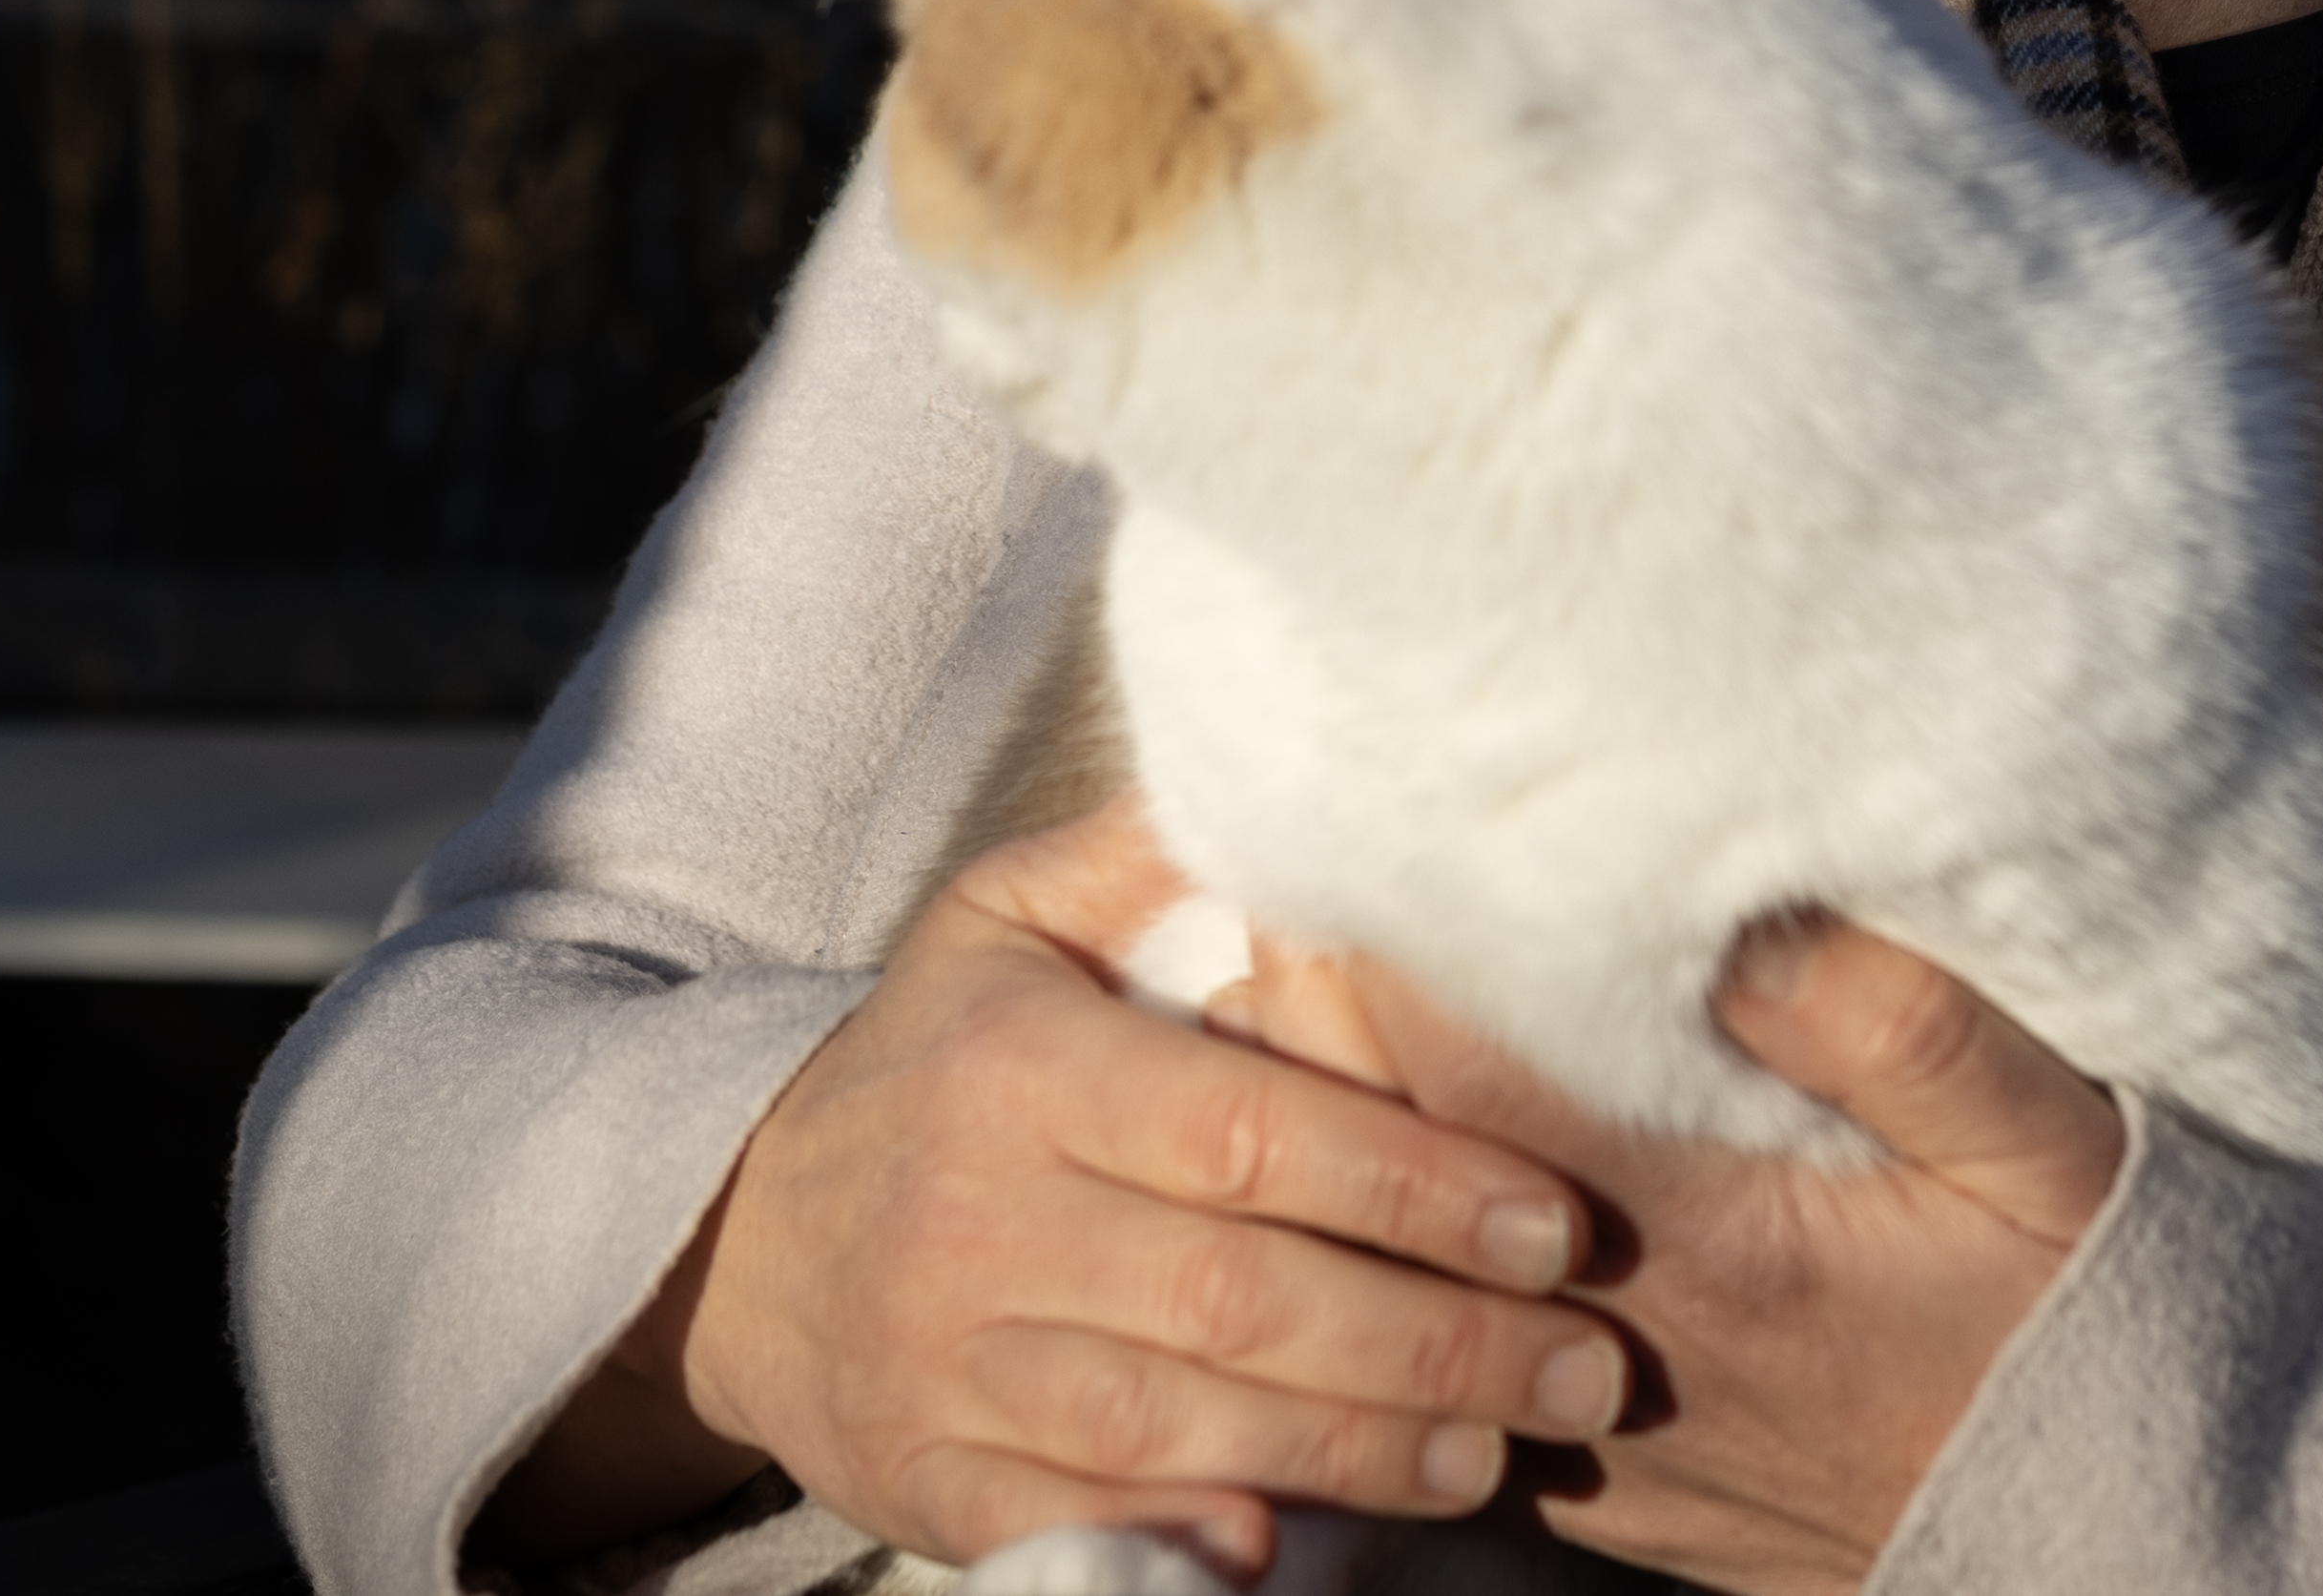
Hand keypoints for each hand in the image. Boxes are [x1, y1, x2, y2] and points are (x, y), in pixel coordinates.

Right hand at [500, 806, 1633, 1582]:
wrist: (731, 1239)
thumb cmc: (932, 1061)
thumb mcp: (1005, 923)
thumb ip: (1152, 865)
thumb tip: (1317, 800)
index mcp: (1019, 1065)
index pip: (1247, 1132)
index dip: (1413, 1186)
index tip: (1555, 1221)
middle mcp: (975, 1217)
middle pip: (1238, 1296)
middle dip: (1437, 1341)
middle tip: (1591, 1368)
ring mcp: (941, 1365)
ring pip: (1175, 1426)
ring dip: (1359, 1452)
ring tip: (1505, 1455)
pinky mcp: (923, 1484)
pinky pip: (1068, 1529)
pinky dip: (1181, 1543)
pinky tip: (1297, 1548)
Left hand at [1227, 918, 2124, 1595]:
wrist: (2095, 1536)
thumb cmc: (2080, 1315)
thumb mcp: (2043, 1147)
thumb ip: (1899, 1023)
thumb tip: (1743, 905)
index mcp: (1695, 1235)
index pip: (1443, 1068)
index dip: (1371, 936)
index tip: (1373, 818)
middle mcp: (1590, 1341)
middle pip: (1352, 1149)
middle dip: (1311, 1009)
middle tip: (1319, 872)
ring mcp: (1564, 1424)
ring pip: (1355, 1253)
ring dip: (1331, 1126)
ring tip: (1332, 994)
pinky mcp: (1566, 1476)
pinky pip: (1405, 1352)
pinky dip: (1381, 1249)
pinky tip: (1398, 1161)